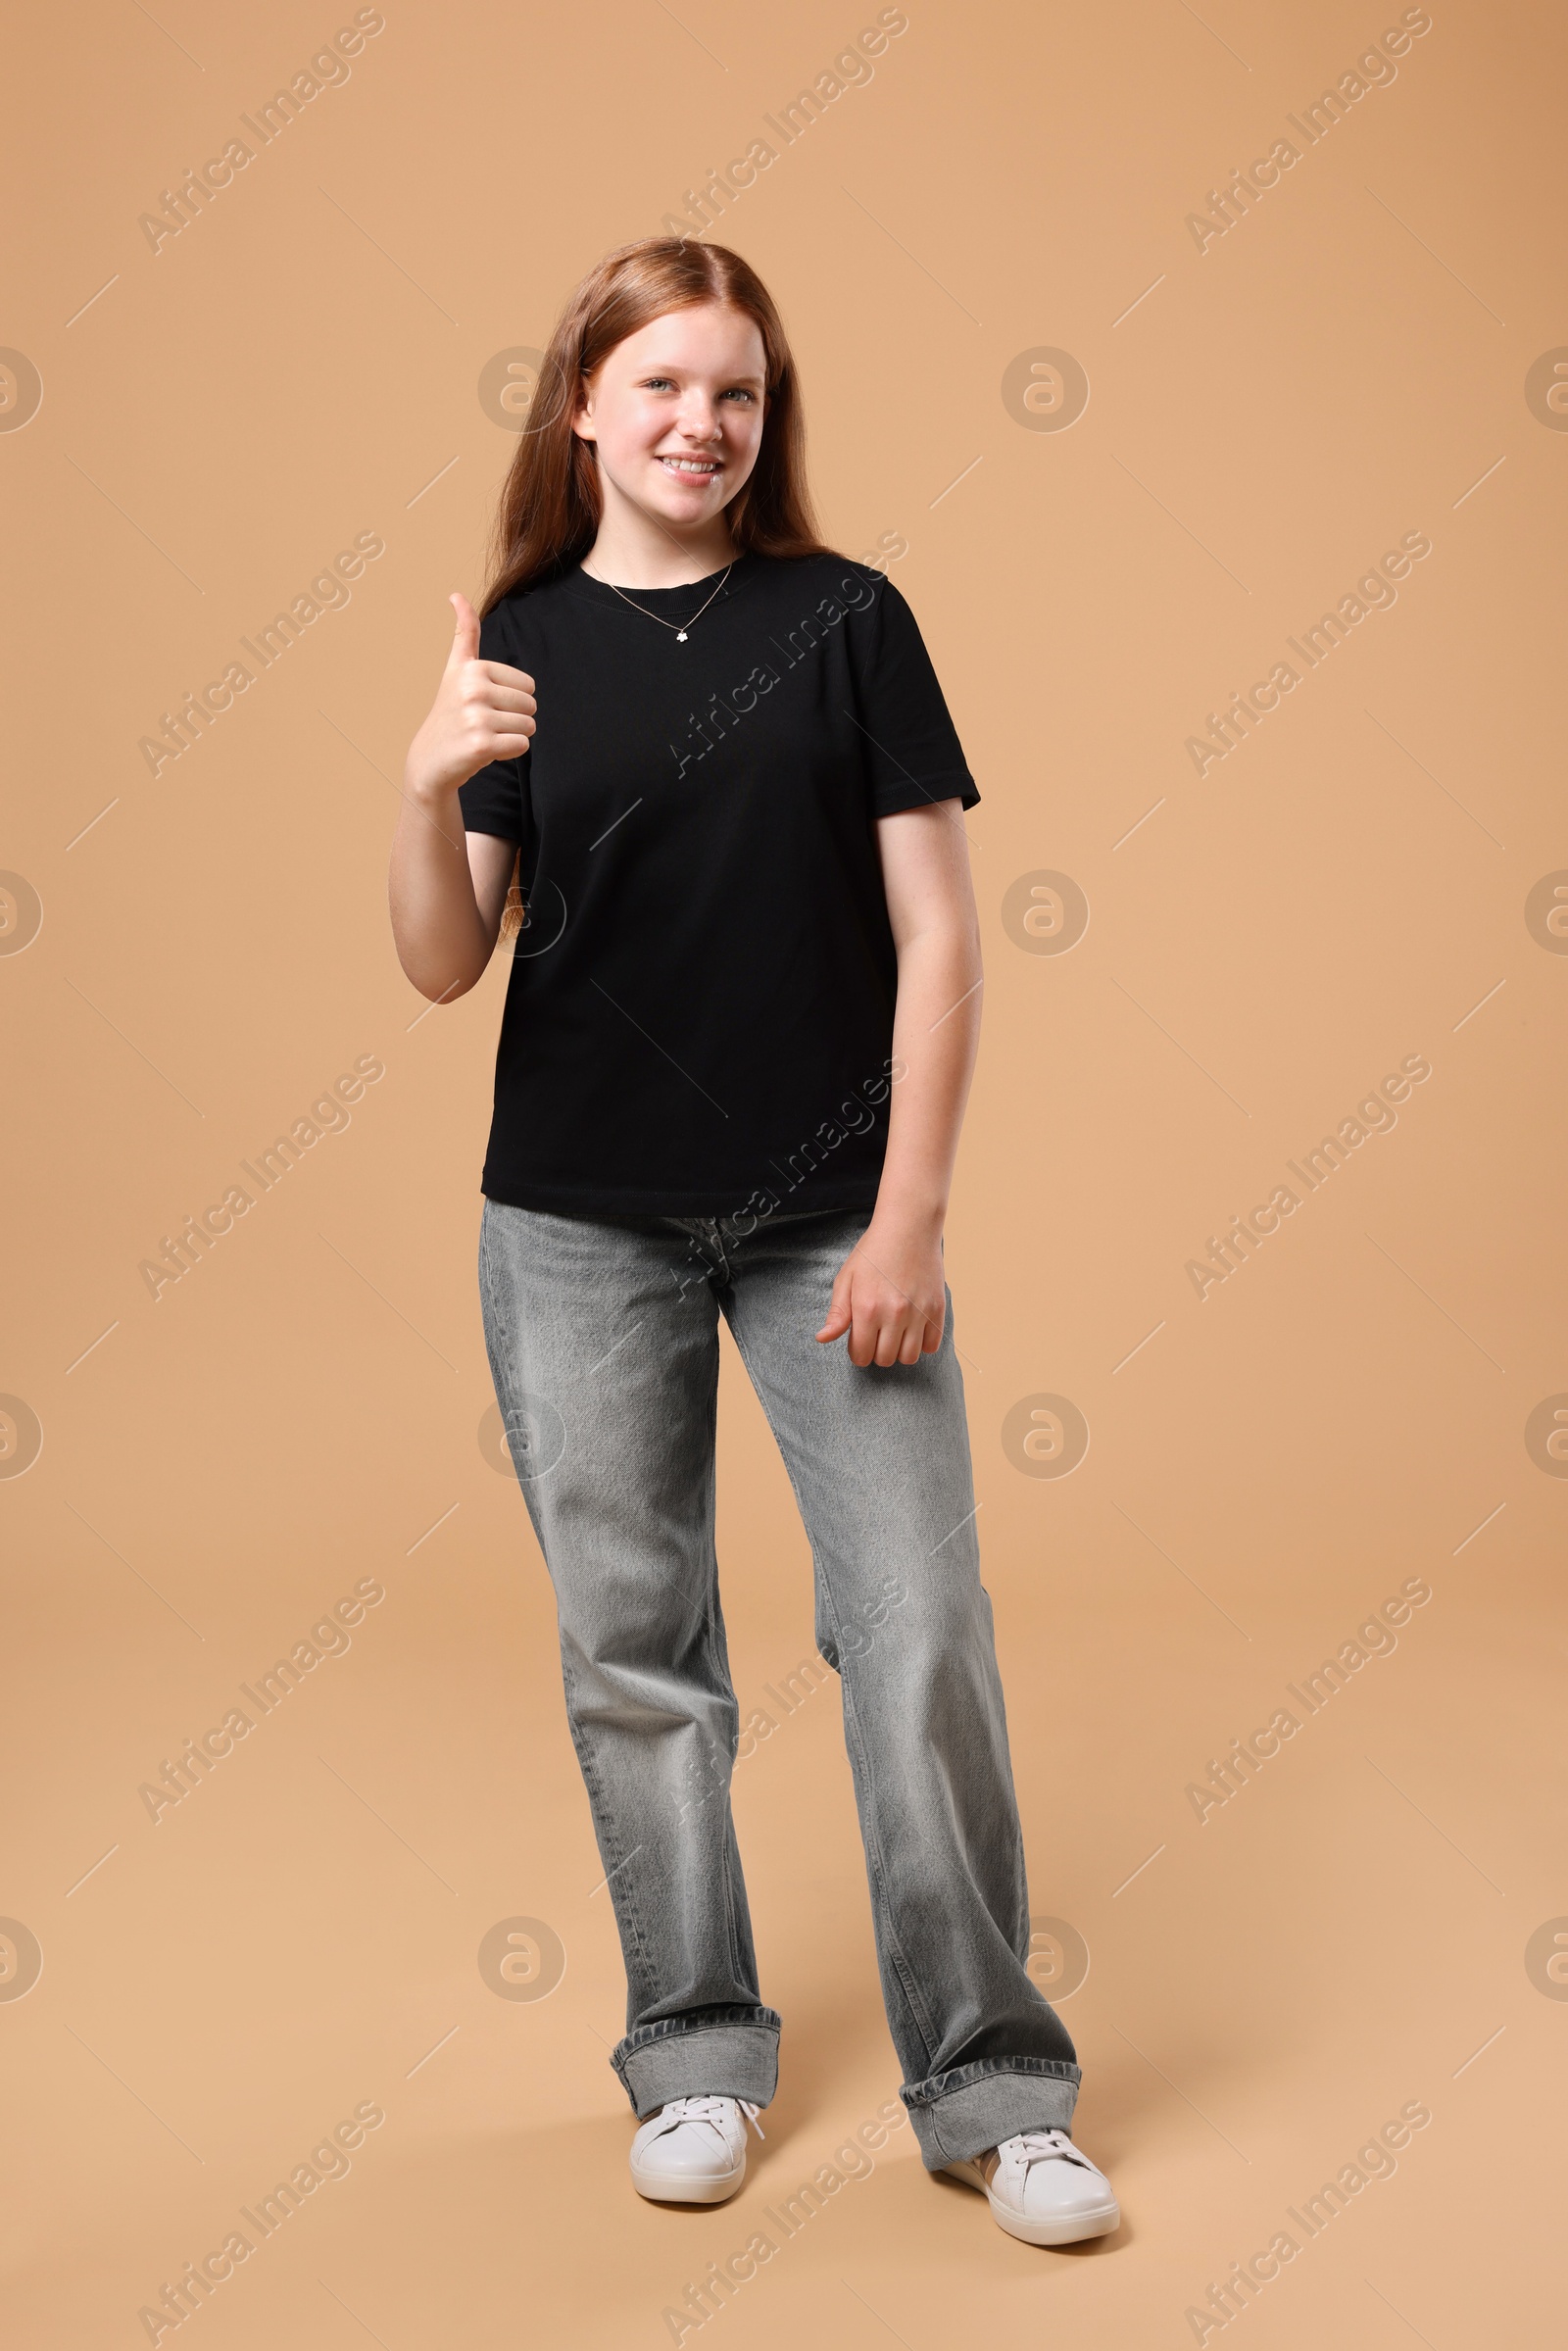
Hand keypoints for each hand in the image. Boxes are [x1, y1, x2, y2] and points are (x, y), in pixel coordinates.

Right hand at [403, 591, 536, 802]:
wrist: (431, 759)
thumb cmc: (450, 711)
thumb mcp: (456, 669)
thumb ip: (464, 632)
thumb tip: (456, 594)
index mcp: (472, 668)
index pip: (528, 685)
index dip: (511, 699)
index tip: (482, 703)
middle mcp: (473, 689)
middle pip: (531, 705)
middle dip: (514, 718)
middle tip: (485, 723)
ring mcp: (476, 717)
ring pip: (529, 726)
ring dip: (511, 736)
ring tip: (484, 735)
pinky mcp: (482, 745)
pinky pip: (522, 746)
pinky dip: (509, 752)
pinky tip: (486, 751)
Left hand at [816, 1217, 945, 1367]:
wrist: (909, 1227)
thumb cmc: (873, 1252)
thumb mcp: (847, 1278)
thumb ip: (837, 1313)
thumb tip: (822, 1339)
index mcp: (867, 1308)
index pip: (861, 1356)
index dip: (857, 1352)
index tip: (859, 1340)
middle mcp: (894, 1314)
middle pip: (884, 1359)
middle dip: (876, 1352)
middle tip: (875, 1333)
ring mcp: (919, 1312)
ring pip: (909, 1358)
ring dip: (898, 1350)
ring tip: (894, 1333)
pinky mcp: (937, 1308)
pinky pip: (931, 1346)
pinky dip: (922, 1343)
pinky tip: (913, 1328)